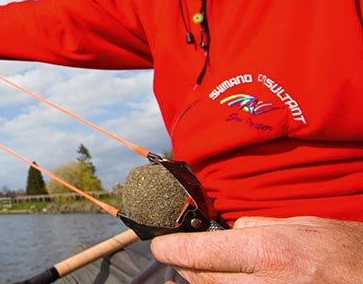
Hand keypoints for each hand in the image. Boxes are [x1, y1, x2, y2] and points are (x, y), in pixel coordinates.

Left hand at [151, 216, 362, 283]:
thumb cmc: (348, 252)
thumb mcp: (303, 225)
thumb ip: (259, 226)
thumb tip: (231, 230)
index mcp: (266, 252)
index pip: (197, 252)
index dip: (169, 247)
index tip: (158, 243)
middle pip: (200, 277)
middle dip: (182, 264)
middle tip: (173, 252)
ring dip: (199, 280)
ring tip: (193, 267)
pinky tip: (218, 281)